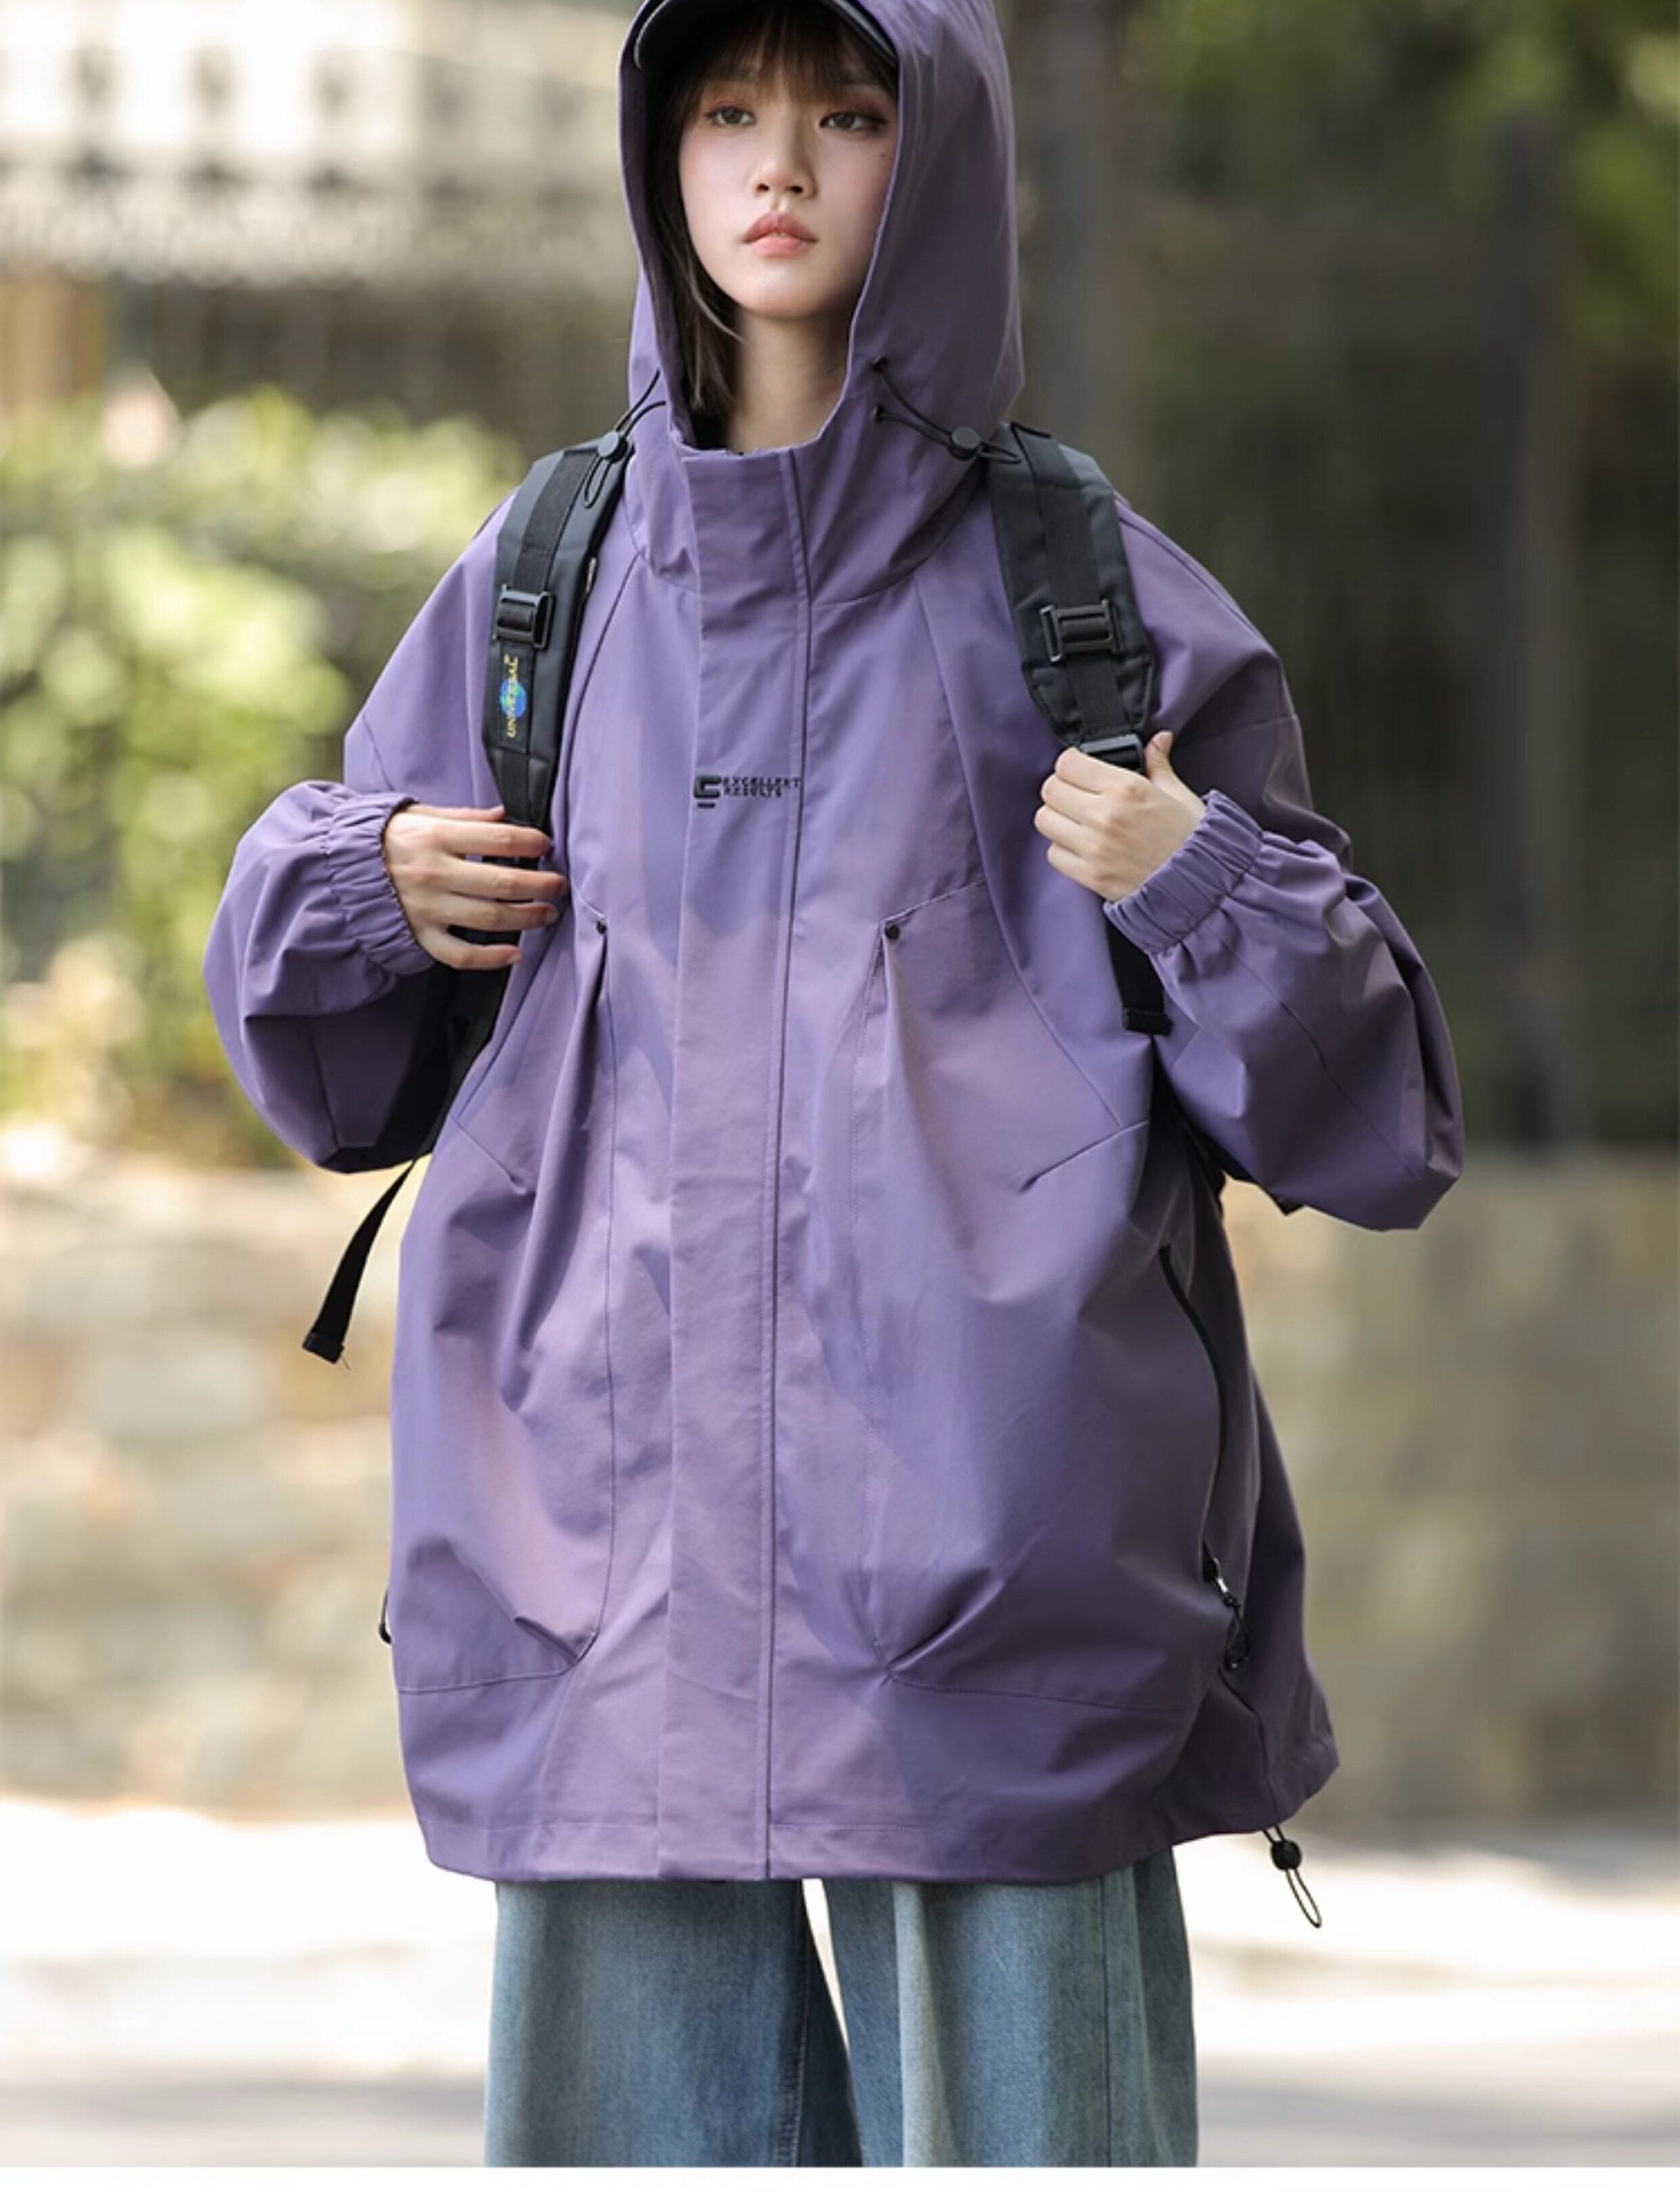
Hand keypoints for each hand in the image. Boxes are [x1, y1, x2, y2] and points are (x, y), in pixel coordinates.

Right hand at [380, 802, 568, 969]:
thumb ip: (464, 818)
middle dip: (540, 884)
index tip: (545, 846)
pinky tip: (514, 953)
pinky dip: (491, 958)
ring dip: (527, 918)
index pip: (499, 839)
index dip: (531, 842)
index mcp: (436, 838)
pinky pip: (460, 955)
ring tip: (546, 913)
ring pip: (490, 918)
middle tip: (558, 885)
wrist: (337, 869)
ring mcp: (427, 908)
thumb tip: (503, 816)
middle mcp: (434, 874)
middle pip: (503, 882)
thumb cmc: (384, 839)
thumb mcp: (420, 815)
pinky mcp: (420, 935)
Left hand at [1034, 730, 1206, 903]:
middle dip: (1061, 789)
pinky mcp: (1090, 876)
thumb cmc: (1193, 840)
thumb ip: (1159, 764)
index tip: (1080, 771)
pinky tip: (1082, 847)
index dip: (1071, 764)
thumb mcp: (1180, 795)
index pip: (1067, 763)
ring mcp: (1094, 847)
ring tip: (1077, 822)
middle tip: (1077, 796)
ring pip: (1045, 820)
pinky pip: (1053, 854)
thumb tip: (1158, 739)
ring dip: (1058, 818)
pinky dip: (1062, 849)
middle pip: (1050, 790)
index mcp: (1126, 788)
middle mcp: (1105, 815)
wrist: (1202, 888)